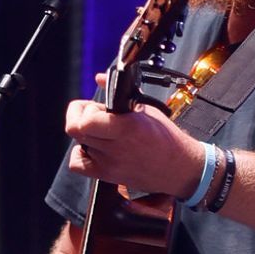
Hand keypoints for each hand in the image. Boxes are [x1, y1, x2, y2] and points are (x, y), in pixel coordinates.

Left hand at [65, 76, 202, 197]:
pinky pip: (77, 164)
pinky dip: (81, 154)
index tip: (94, 106)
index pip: (84, 121)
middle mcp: (115, 147)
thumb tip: (99, 78)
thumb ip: (117, 92)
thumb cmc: (166, 138)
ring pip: (78, 143)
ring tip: (103, 133)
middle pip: (76, 130)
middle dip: (83, 117)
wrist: (178, 167)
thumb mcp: (147, 108)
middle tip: (97, 116)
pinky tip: (96, 149)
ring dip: (86, 135)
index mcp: (126, 127)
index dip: (83, 109)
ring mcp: (109, 163)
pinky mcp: (107, 175)